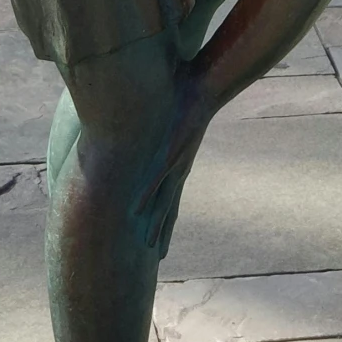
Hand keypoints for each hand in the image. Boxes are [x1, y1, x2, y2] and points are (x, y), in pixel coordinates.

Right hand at [140, 66, 213, 250]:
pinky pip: (154, 181)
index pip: (173, 196)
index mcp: (181, 162)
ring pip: (163, 202)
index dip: (167, 217)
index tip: (162, 234)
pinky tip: (132, 212)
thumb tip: (161, 114)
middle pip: (171, 208)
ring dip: (155, 225)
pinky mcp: (170, 155)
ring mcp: (175, 164)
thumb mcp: (180, 112)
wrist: (208, 86)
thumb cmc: (194, 92)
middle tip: (158, 255)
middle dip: (164, 231)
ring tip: (147, 247)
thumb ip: (168, 118)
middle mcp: (180, 169)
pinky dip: (143, 197)